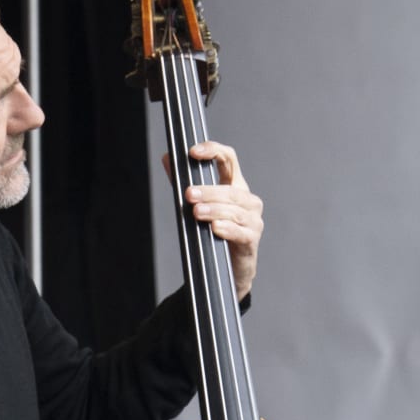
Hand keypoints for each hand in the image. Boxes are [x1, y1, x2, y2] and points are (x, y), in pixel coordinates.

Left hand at [167, 139, 264, 299]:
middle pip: (231, 189)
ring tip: (197, 212)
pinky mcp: (251, 240)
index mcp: (234, 185)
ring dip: (215, 209)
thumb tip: (167, 158)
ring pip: (236, 210)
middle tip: (189, 194)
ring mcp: (252, 220)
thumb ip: (183, 181)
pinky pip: (241, 232)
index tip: (193, 152)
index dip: (213, 151)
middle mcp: (247, 200)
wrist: (227, 269)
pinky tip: (215, 228)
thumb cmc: (213, 232)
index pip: (229, 159)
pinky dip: (227, 229)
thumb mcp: (198, 203)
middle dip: (209, 190)